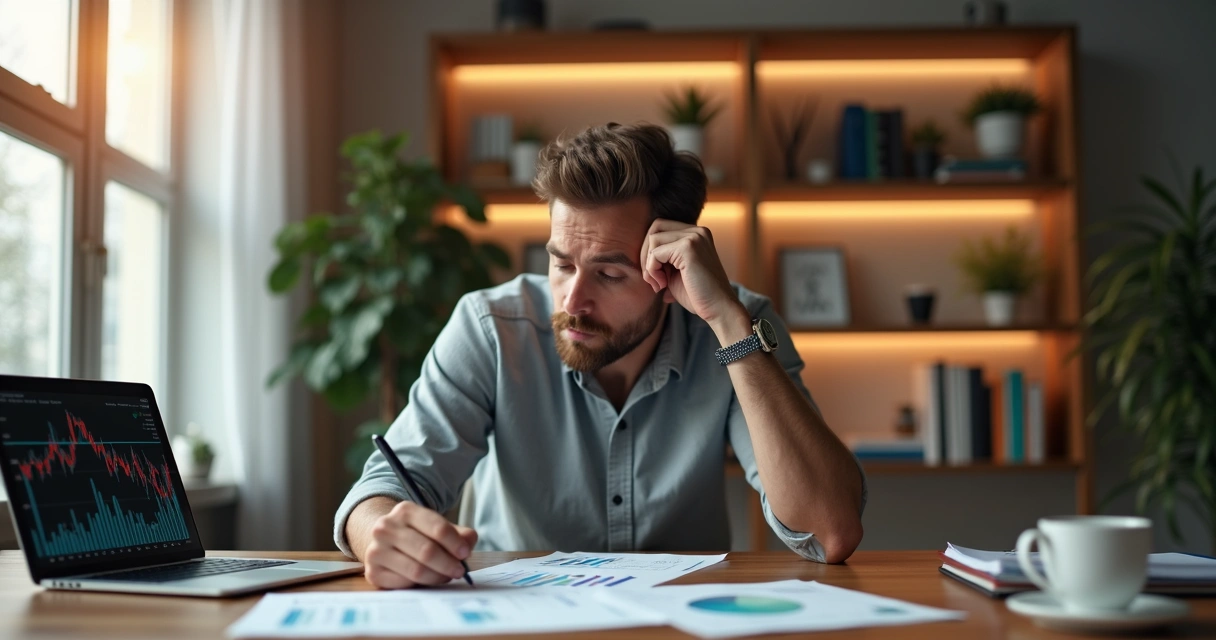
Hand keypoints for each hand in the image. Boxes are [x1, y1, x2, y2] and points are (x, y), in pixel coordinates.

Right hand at [363, 501, 477, 588]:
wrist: (385, 542)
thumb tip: (467, 546)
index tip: (465, 554)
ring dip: (437, 577)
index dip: (455, 543)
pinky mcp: (373, 572)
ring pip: (417, 570)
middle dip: (448, 564)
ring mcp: (376, 550)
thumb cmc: (418, 534)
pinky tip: (426, 580)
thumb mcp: (437, 526)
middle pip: (427, 551)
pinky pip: (404, 584)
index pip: (438, 528)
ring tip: (446, 576)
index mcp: (406, 510)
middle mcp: (386, 527)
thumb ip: (459, 534)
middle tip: (459, 571)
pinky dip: (420, 585)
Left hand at [639, 219, 744, 325]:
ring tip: (659, 284)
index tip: (656, 275)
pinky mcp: (688, 248)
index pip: (661, 228)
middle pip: (655, 227)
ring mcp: (694, 237)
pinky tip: (663, 286)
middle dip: (646, 253)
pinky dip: (652, 270)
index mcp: (696, 234)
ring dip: (648, 264)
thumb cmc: (698, 295)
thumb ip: (662, 259)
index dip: (651, 251)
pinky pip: (655, 253)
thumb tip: (640, 255)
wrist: (719, 309)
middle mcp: (697, 231)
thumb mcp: (676, 272)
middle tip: (652, 279)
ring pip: (653, 239)